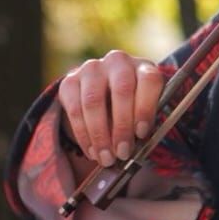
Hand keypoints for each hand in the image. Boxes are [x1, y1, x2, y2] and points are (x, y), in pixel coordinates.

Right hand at [57, 51, 164, 167]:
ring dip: (100, 134)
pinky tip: (91, 151)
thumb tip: (134, 150)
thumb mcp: (143, 110)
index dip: (145, 107)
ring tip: (106, 157)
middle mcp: (118, 62)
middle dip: (121, 126)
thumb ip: (142, 124)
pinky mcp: (70, 81)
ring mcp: (92, 68)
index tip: (141, 133)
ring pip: (93, 100)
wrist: (104, 91)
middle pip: (121, 90)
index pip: (148, 80)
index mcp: (142, 67)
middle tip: (122, 153)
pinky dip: (83, 135)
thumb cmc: (131, 106)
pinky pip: (74, 109)